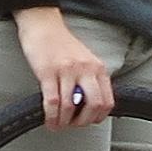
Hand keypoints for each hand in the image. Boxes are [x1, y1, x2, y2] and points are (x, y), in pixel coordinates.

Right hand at [16, 10, 112, 128]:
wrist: (43, 25)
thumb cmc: (62, 44)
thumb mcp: (86, 60)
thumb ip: (92, 80)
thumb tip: (92, 105)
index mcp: (98, 68)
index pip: (108, 101)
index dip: (99, 117)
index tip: (89, 121)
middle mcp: (86, 70)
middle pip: (94, 105)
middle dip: (83, 122)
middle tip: (74, 125)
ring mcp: (67, 71)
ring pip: (70, 106)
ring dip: (64, 122)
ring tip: (58, 125)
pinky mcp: (48, 72)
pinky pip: (52, 101)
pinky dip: (51, 116)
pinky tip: (49, 120)